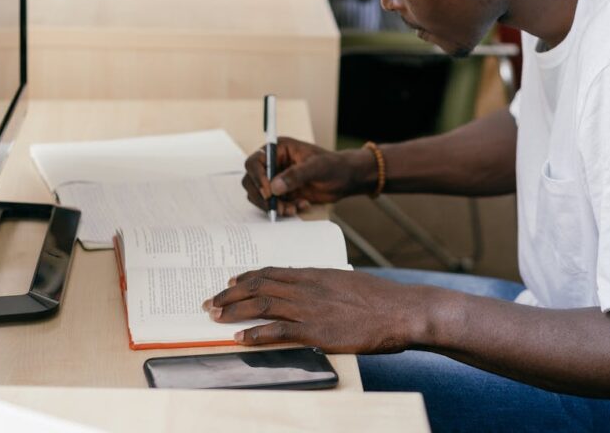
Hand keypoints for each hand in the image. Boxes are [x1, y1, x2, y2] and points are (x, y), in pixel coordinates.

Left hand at [203, 267, 425, 352]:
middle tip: (211, 300)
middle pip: (259, 284)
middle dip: (231, 292)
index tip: (231, 280)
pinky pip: (277, 331)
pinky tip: (240, 338)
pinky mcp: (315, 331)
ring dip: (234, 309)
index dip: (248, 276)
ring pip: (261, 303)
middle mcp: (307, 286)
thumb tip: (313, 291)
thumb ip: (325, 286)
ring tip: (215, 315)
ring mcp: (309, 307)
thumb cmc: (378, 299)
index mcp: (314, 273)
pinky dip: (255, 334)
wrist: (398, 310)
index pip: (272, 271)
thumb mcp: (347, 283)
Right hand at [243, 137, 375, 216]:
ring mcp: (277, 179)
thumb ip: (295, 175)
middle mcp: (273, 164)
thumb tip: (274, 187)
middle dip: (264, 197)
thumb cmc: (333, 165)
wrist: (345, 179)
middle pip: (252, 181)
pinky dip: (284, 209)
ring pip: (261, 196)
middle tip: (278, 207)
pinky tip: (301, 206)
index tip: (269, 192)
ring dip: (274, 206)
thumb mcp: (316, 167)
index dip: (257, 177)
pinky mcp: (283, 193)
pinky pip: (274, 205)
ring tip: (293, 208)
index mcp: (278, 149)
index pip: (255, 162)